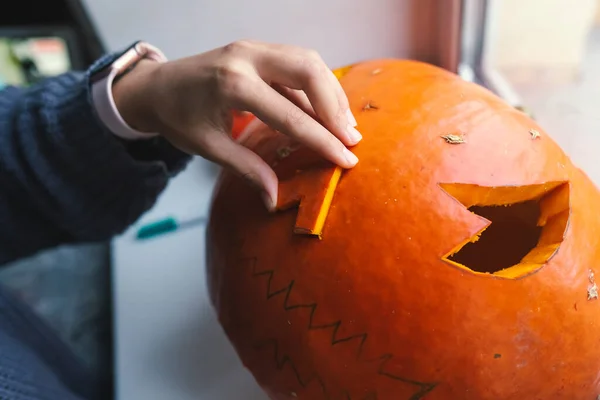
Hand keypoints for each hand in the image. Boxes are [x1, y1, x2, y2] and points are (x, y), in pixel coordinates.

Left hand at [112, 40, 360, 209]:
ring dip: (332, 93)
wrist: (155, 86)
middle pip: (309, 71)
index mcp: (231, 84)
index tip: (346, 159)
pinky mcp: (258, 49)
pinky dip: (318, 86)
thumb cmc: (178, 118)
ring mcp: (253, 48)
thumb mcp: (208, 147)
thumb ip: (246, 169)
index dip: (321, 140)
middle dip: (336, 107)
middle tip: (352, 139)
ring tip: (345, 126)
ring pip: (309, 61)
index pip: (290, 115)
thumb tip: (274, 199)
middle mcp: (246, 57)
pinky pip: (298, 62)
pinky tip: (327, 110)